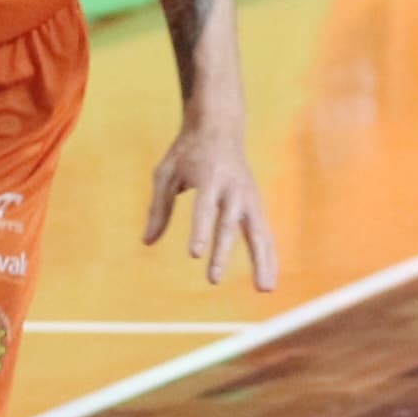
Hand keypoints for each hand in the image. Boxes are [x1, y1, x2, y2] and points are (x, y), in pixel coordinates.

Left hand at [142, 114, 276, 291]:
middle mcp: (233, 188)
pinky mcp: (256, 204)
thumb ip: (159, 208)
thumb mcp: (166, 173)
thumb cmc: (188, 152)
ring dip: (262, 261)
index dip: (200, 231)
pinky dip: (269, 255)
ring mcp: (249, 197)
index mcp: (209, 177)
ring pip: (258, 232)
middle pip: (229, 224)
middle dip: (222, 252)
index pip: (204, 208)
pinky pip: (265, 233)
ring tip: (263, 290)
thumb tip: (148, 242)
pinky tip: (268, 280)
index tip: (195, 254)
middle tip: (212, 279)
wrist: (220, 126)